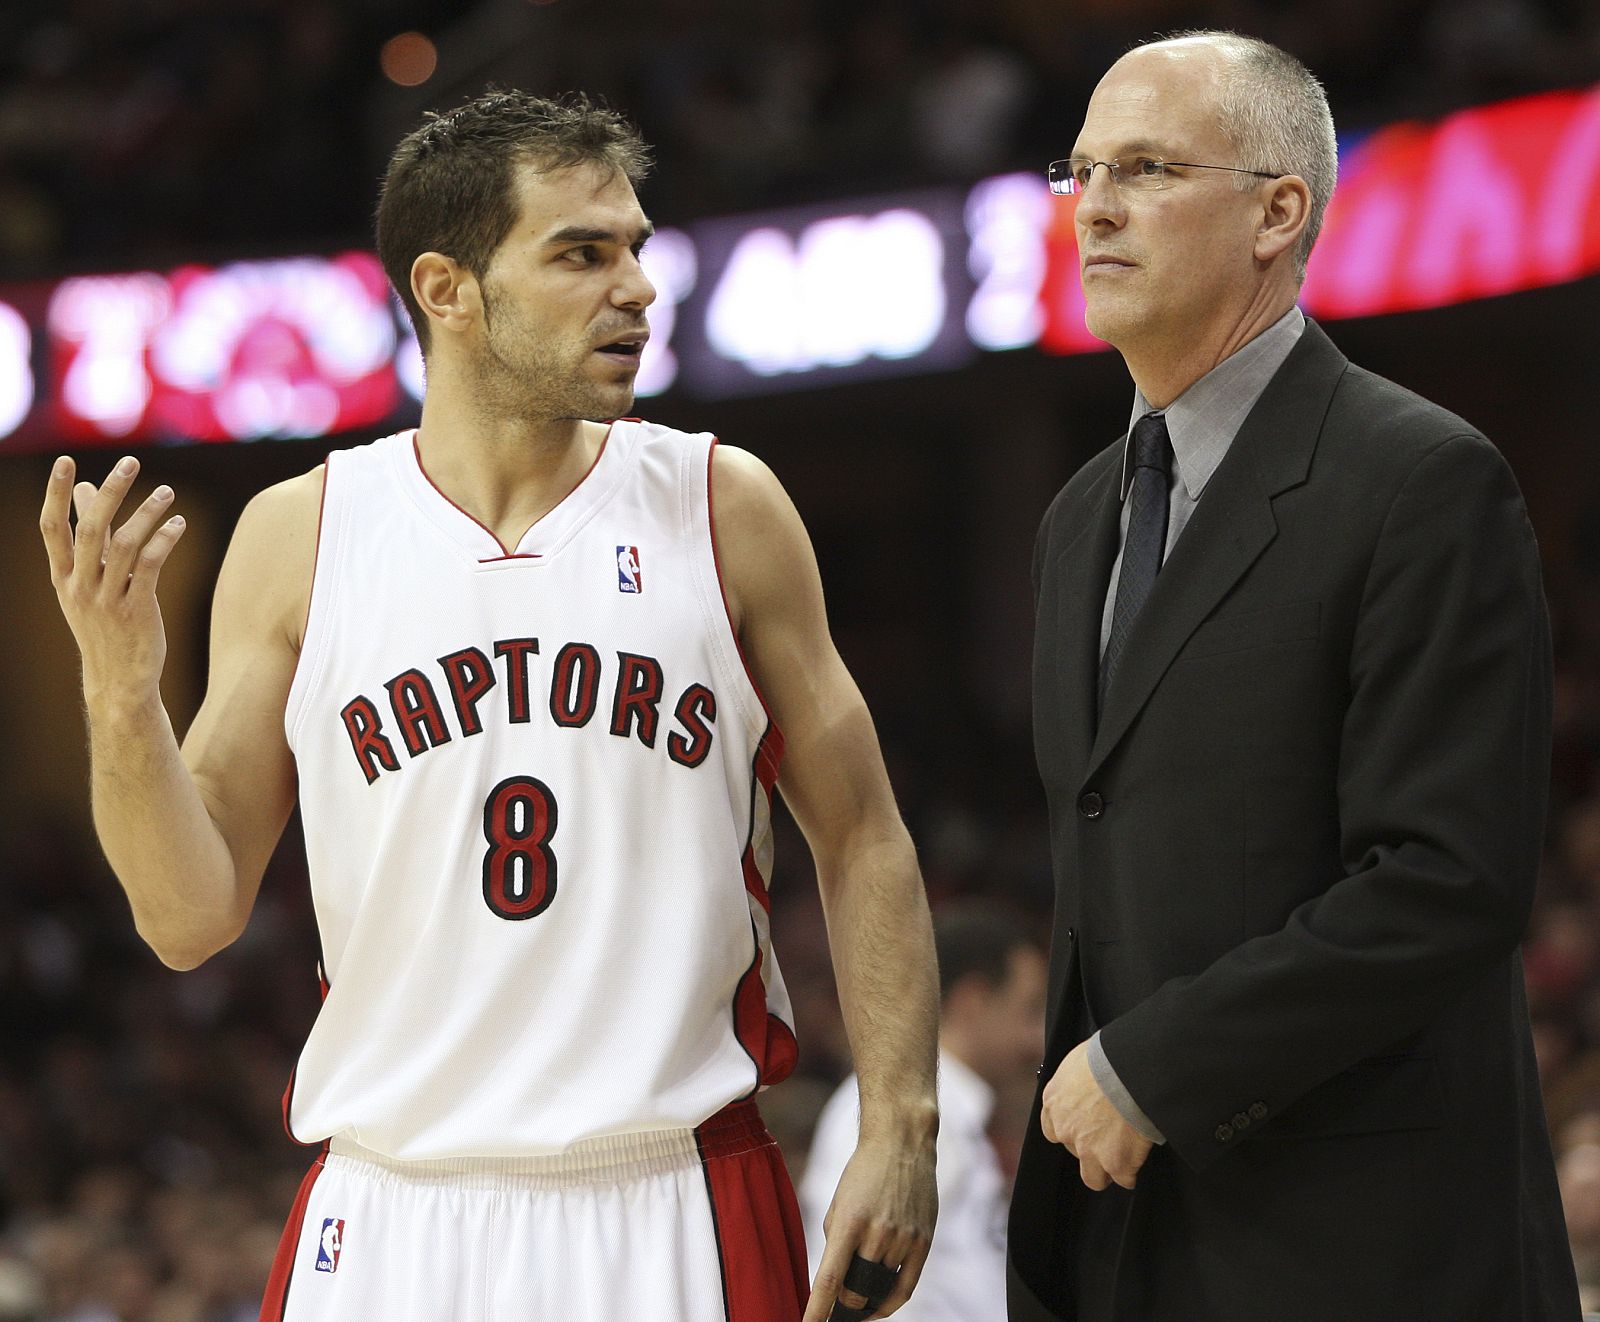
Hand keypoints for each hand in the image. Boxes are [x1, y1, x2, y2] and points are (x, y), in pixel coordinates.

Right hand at [39, 455, 186, 705]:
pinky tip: (178, 523)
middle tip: (130, 462)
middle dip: (110, 493)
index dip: (56, 494)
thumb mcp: (86, 582)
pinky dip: (164, 540)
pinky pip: (150, 566)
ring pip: (125, 545)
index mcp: (63, 577)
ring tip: (167, 492)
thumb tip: (85, 490)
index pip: (52, 528)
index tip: (66, 461)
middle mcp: (80, 586)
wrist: (119, 679)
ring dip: (148, 513)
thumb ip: (89, 537)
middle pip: (91, 530)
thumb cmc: (105, 624)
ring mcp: (107, 599)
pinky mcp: (137, 610)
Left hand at [804, 1133, 936, 1320]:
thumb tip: (836, 1279)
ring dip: (866, 1297)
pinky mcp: (923, 1241)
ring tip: (858, 1294)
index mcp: (849, 1222)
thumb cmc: (863, 1172)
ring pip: (880, 1289)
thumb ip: (836, 1241)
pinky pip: (906, 1286)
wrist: (902, 1141)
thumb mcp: (839, 1203)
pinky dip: (889, 1303)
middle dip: (843, 1303)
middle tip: (837, 1302)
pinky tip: (879, 1307)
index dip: (817, 1310)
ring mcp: (903, 1238)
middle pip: (856, 1292)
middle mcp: (877, 1233)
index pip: (829, 1280)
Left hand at [1040, 1039, 1152, 1190]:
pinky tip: (1140, 1159)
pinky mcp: (1116, 1163)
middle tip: (1110, 1136)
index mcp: (1054, 1103)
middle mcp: (1066, 1130)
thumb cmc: (1107, 1056)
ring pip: (1094, 1178)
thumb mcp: (1078, 1061)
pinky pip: (1125, 1179)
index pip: (1053, 1129)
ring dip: (1107, 1170)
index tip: (1085, 1127)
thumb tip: (1086, 1082)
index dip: (1071, 1130)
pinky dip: (1133, 1172)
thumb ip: (1076, 1082)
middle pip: (1074, 1152)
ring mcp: (1090, 1150)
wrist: (1128, 1070)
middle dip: (1090, 1148)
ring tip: (1123, 1159)